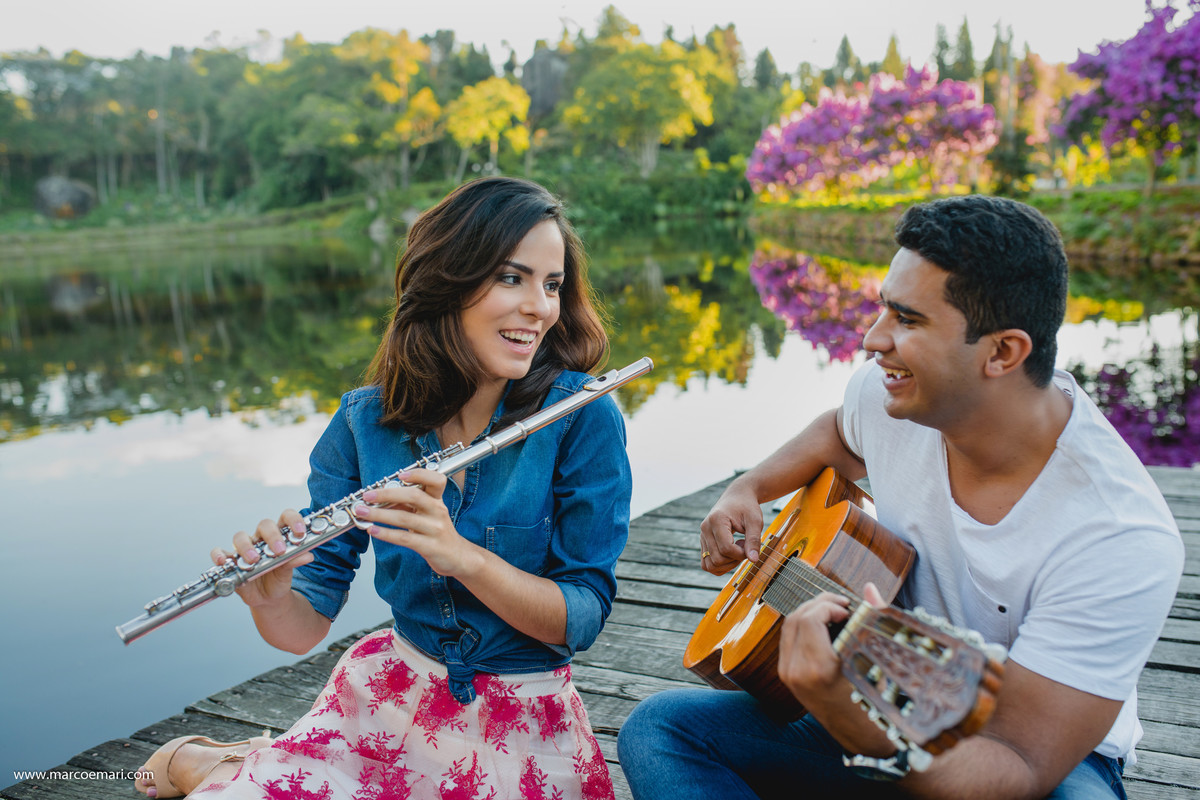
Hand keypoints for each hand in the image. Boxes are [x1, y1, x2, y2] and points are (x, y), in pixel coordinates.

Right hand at [216, 509, 313, 608]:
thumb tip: (308, 555)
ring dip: (247, 547)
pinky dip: (219, 555)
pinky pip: (220, 552)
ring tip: (254, 560)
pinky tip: (223, 561)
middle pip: (264, 525)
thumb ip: (295, 560)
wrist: (268, 598)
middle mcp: (261, 539)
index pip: (285, 518)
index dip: (293, 520)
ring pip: (240, 537)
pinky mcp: (231, 561)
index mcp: (279, 535)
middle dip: (272, 536)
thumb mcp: (288, 571)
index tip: (300, 531)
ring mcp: (245, 549)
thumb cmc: (279, 578)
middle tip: (279, 551)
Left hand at [352, 468, 483, 577]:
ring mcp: (435, 529)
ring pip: (404, 518)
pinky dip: (386, 534)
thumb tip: (379, 498)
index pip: (436, 480)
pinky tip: (372, 530)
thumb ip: (407, 503)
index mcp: (437, 500)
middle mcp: (438, 511)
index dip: (419, 474)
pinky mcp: (430, 547)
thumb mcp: (427, 513)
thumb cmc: (436, 531)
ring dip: (379, 514)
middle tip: (368, 495)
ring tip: (362, 512)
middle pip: (414, 496)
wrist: (457, 556)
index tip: (400, 475)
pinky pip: (404, 538)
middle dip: (387, 494)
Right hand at [698, 481, 763, 574]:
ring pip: (710, 565)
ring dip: (727, 565)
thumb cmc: (747, 507)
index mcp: (716, 520)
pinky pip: (706, 563)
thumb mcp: (755, 521)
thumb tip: (754, 560)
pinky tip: (731, 555)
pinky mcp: (703, 542)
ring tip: (737, 550)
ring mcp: (702, 536)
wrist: (737, 497)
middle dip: (735, 559)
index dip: (741, 554)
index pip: (726, 548)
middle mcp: (705, 529)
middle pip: (717, 559)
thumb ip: (754, 540)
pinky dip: (719, 565)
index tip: (749, 545)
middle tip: (744, 546)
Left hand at [778, 583, 886, 701]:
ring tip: (835, 611)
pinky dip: (804, 626)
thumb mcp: (876, 664)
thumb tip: (869, 589)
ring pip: (789, 627)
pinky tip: (825, 626)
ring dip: (810, 612)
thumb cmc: (875, 704)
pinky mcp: (787, 676)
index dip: (828, 606)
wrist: (860, 738)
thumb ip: (870, 621)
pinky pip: (789, 639)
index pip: (810, 620)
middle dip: (819, 603)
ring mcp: (788, 674)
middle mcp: (796, 671)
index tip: (848, 609)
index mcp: (817, 669)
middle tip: (842, 603)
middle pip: (796, 618)